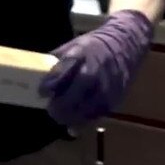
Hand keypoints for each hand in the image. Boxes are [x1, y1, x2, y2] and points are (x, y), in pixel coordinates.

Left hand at [39, 10, 153, 126]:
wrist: (127, 43)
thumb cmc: (93, 46)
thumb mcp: (72, 46)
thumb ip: (56, 64)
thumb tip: (38, 80)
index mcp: (79, 56)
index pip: (59, 75)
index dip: (48, 86)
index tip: (41, 93)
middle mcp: (93, 73)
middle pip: (70, 100)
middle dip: (57, 108)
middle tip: (51, 108)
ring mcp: (104, 89)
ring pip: (82, 113)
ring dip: (69, 117)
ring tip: (62, 115)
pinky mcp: (114, 100)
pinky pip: (94, 116)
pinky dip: (83, 120)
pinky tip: (76, 119)